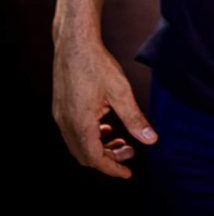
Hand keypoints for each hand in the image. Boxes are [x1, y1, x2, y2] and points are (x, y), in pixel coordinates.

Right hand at [52, 37, 157, 179]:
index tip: (127, 173)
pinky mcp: (60, 107)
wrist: (74, 42)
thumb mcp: (121, 92)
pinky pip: (73, 132)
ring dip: (98, 147)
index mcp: (80, 123)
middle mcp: (66, 123)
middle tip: (129, 151)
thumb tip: (151, 140)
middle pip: (85, 155)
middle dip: (108, 158)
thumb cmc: (96, 64)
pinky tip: (105, 124)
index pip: (94, 158)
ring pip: (78, 144)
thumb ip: (135, 118)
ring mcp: (60, 115)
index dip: (112, 168)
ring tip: (119, 139)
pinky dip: (90, 135)